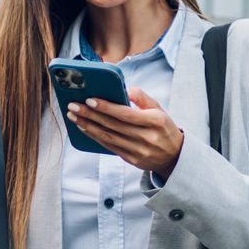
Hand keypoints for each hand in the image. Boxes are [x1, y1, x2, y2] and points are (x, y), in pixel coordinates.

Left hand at [65, 85, 184, 176]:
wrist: (174, 156)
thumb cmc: (163, 127)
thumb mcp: (159, 109)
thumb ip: (143, 98)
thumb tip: (125, 89)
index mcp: (155, 121)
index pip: (126, 114)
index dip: (106, 107)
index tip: (89, 100)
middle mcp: (147, 137)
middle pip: (113, 125)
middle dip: (90, 115)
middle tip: (73, 106)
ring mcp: (139, 150)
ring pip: (108, 137)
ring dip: (88, 126)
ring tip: (74, 116)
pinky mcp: (132, 160)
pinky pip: (109, 147)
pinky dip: (94, 137)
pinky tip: (84, 128)